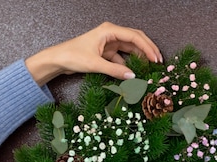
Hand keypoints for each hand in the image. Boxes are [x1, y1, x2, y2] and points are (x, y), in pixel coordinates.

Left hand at [25, 22, 161, 85]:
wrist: (58, 60)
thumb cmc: (73, 56)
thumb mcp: (95, 64)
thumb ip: (115, 70)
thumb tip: (133, 76)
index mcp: (109, 30)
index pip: (134, 36)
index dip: (148, 47)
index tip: (156, 59)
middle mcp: (111, 34)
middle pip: (135, 40)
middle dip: (147, 51)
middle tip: (158, 62)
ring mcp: (108, 43)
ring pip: (129, 49)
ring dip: (139, 58)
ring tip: (149, 69)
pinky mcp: (106, 53)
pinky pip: (121, 58)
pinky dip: (128, 65)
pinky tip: (133, 73)